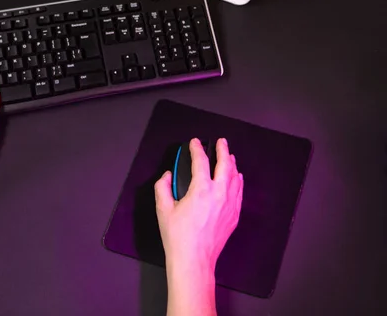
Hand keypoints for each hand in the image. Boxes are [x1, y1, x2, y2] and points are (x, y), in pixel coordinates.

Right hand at [154, 138, 242, 271]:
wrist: (194, 259)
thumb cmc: (178, 236)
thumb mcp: (163, 209)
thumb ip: (162, 187)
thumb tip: (167, 176)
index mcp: (201, 190)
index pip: (201, 161)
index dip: (197, 149)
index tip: (194, 142)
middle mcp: (219, 194)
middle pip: (225, 165)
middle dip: (222, 150)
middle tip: (220, 141)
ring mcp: (229, 205)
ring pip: (235, 177)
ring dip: (232, 164)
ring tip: (229, 156)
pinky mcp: (234, 215)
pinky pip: (239, 192)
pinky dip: (238, 181)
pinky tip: (236, 177)